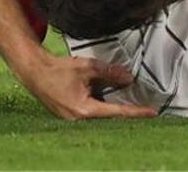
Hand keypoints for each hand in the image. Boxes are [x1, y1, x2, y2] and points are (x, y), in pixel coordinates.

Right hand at [17, 50, 156, 119]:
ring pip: (101, 114)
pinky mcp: (71, 115)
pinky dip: (102, 105)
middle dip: (126, 112)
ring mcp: (74, 119)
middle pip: (109, 117)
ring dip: (113, 107)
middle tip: (144, 109)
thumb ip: (110, 73)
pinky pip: (92, 112)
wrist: (35, 72)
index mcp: (84, 110)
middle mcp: (78, 119)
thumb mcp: (88, 67)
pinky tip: (107, 97)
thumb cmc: (58, 70)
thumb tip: (128, 78)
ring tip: (127, 101)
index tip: (151, 113)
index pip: (116, 112)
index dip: (136, 112)